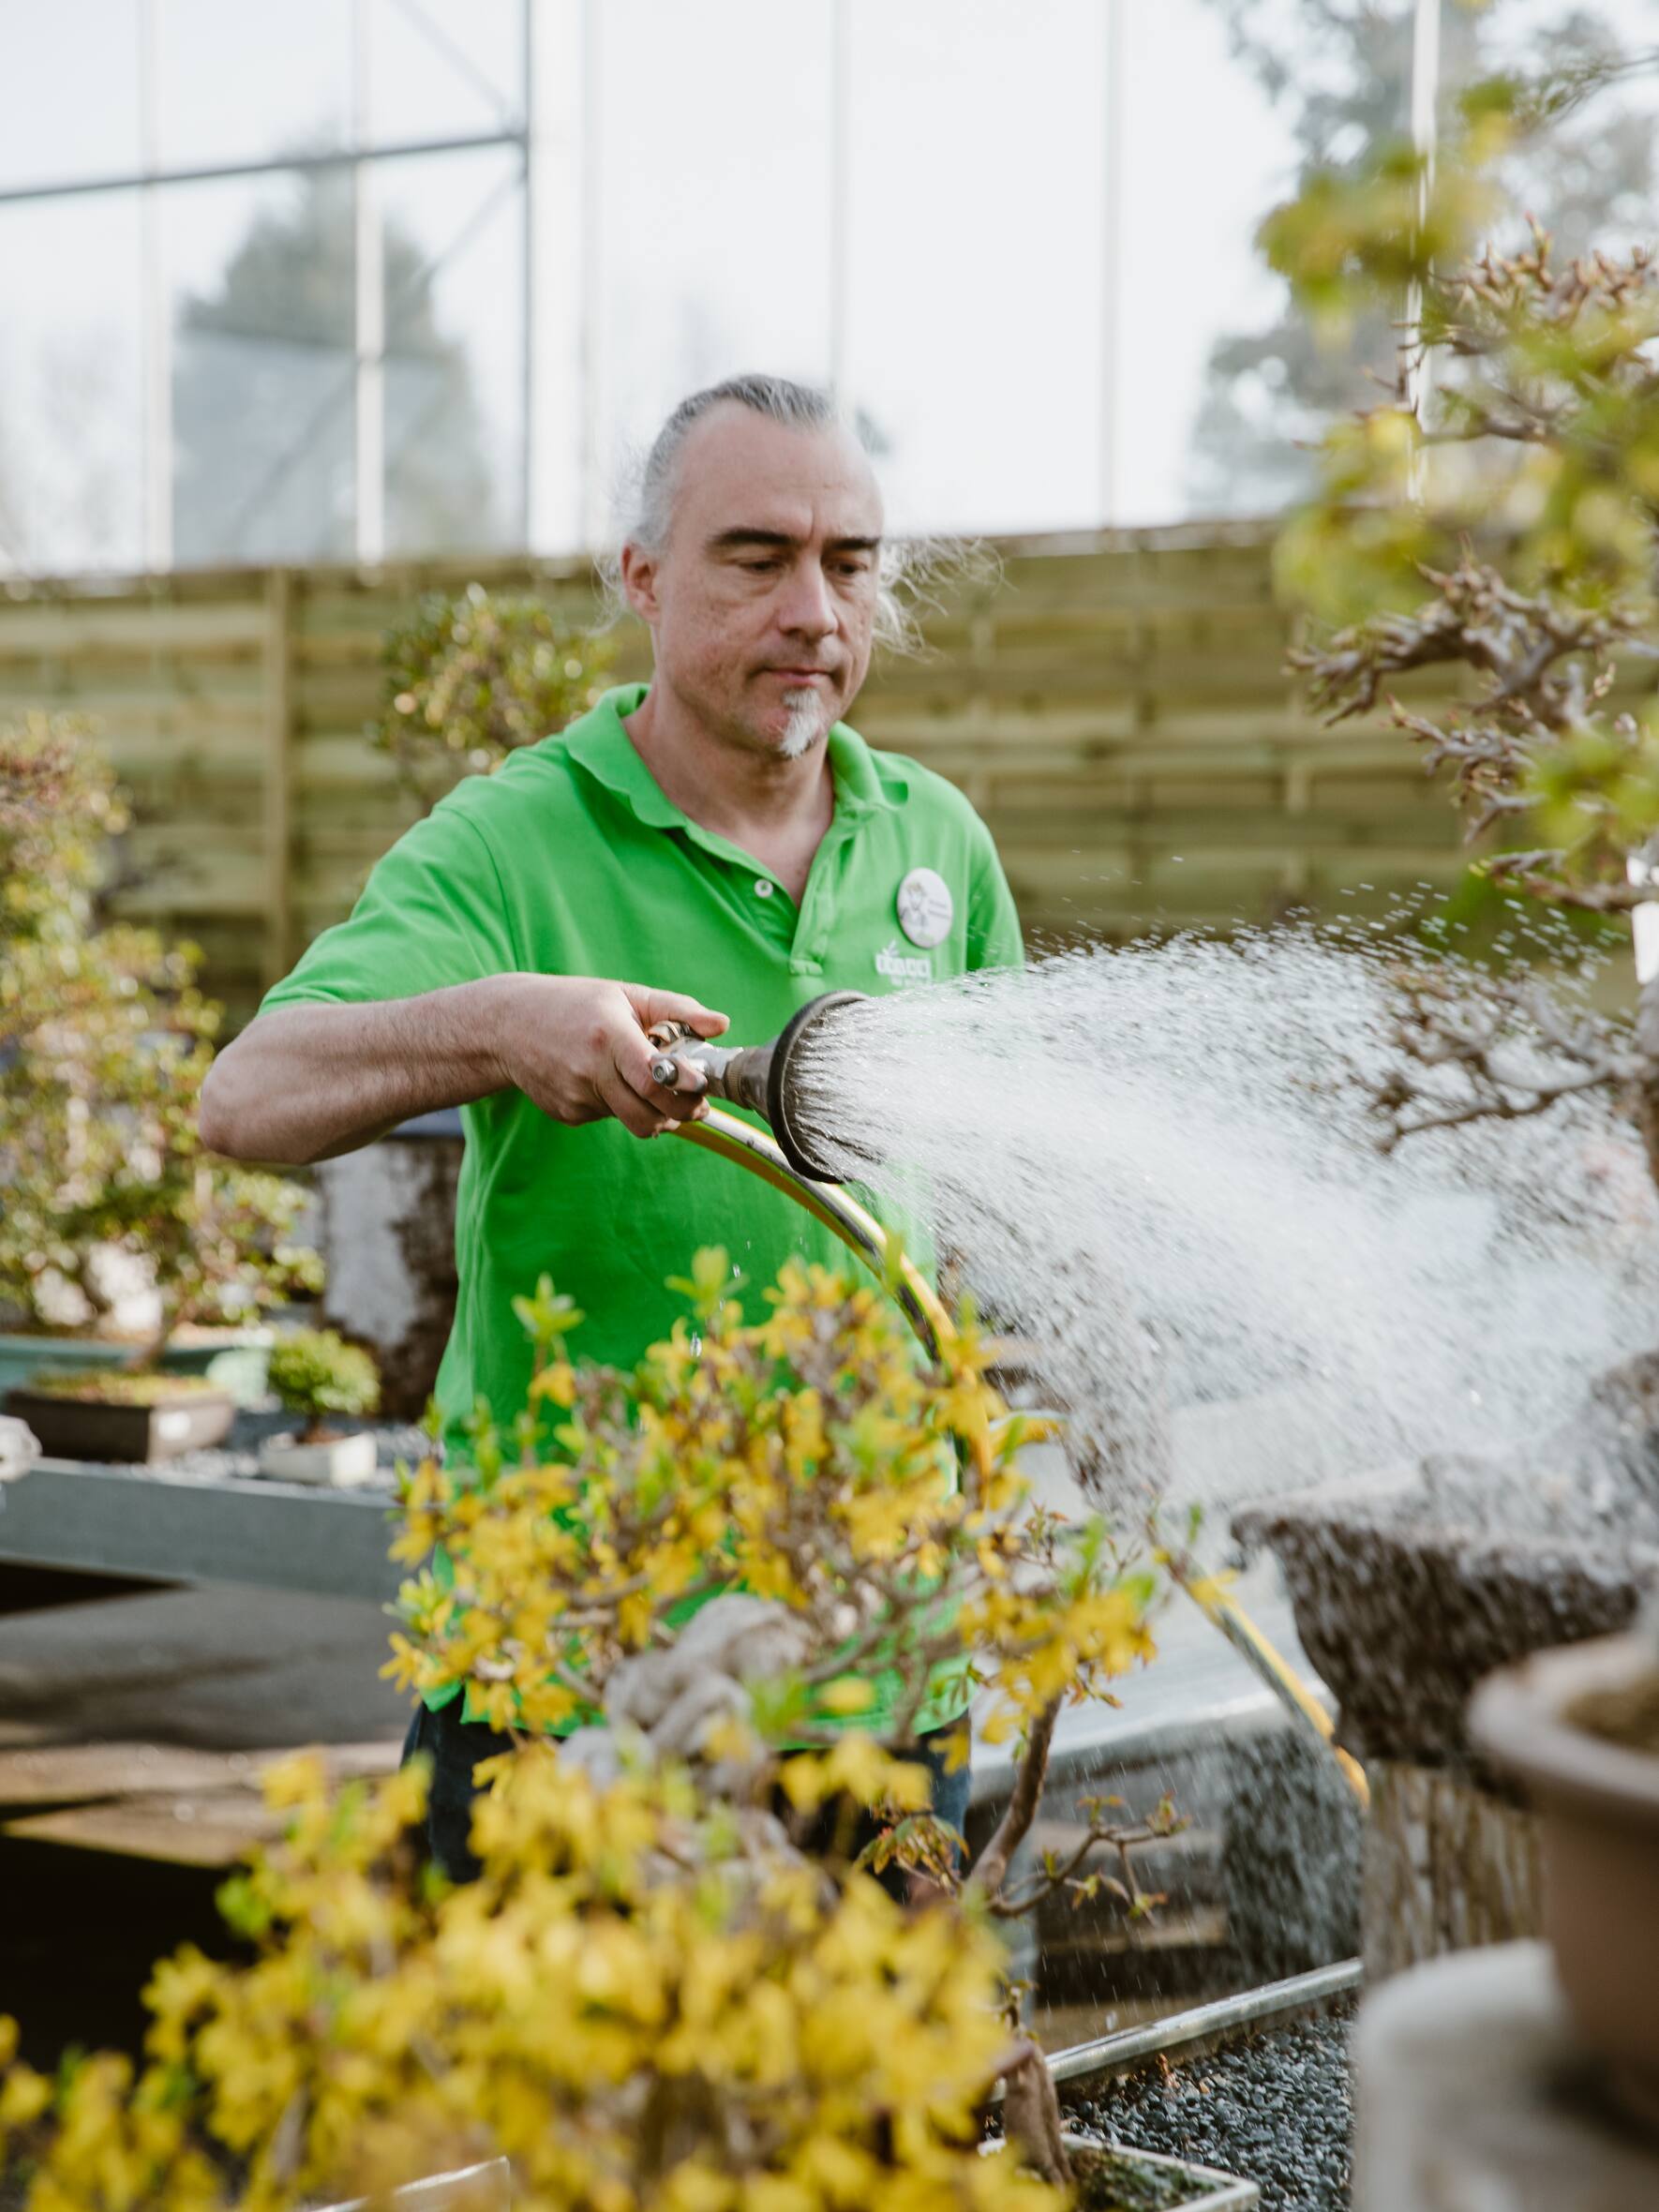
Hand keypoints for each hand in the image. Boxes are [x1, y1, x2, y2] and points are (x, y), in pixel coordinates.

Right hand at [494, 976, 729, 1138]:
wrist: (506, 1026)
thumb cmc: (573, 1004)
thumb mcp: (624, 995)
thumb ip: (677, 1009)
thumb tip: (722, 1024)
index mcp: (608, 1037)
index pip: (652, 1077)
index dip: (683, 1087)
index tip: (701, 1086)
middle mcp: (590, 1071)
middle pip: (648, 1114)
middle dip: (680, 1113)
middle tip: (695, 1102)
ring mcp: (575, 1097)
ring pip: (632, 1120)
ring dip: (652, 1112)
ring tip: (650, 1086)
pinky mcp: (567, 1114)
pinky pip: (608, 1118)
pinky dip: (619, 1105)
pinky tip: (605, 1080)